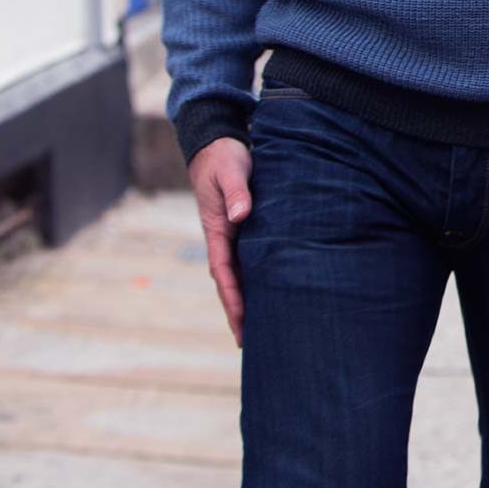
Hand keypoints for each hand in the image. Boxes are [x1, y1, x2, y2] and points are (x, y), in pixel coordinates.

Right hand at [188, 137, 252, 345]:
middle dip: (237, 312)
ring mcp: (235, 236)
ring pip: (241, 275)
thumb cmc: (224, 157)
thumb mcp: (229, 170)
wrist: (219, 145)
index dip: (232, 296)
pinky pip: (251, 261)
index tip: (241, 319)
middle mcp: (224, 238)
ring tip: (262, 329)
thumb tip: (240, 215)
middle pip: (230, 282)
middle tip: (248, 343)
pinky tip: (272, 294)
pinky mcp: (246, 229)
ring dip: (248, 300)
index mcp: (216, 229)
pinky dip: (258, 280)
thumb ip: (235, 191)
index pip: (223, 271)